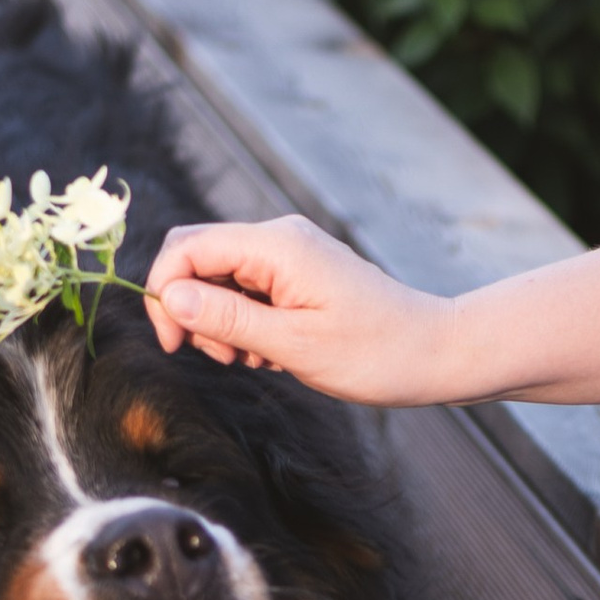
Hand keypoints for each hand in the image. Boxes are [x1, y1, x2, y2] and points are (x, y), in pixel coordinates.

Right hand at [146, 211, 455, 402]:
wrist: (434, 352)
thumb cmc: (374, 353)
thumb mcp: (293, 344)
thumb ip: (227, 318)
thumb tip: (169, 298)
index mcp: (277, 246)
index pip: (187, 247)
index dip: (165, 293)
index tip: (175, 345)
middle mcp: (280, 239)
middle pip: (198, 259)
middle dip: (192, 311)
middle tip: (224, 358)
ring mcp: (290, 255)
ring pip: (220, 279)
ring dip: (220, 324)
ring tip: (257, 360)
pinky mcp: (298, 275)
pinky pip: (248, 290)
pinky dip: (245, 324)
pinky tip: (272, 353)